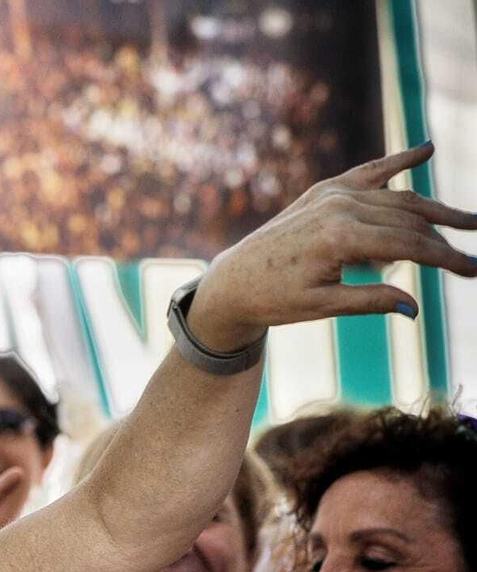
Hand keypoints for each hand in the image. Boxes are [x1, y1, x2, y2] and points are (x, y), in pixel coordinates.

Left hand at [191, 142, 476, 350]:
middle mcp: (338, 207)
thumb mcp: (322, 307)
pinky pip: (369, 172)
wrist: (232, 280)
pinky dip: (398, 161)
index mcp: (339, 238)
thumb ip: (370, 301)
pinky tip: (426, 149)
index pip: (410, 245)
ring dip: (433, 210)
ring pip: (397, 199)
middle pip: (410, 219)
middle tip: (476, 250)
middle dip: (446, 236)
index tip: (474, 270)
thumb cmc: (274, 299)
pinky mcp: (324, 190)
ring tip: (466, 222)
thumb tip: (414, 309)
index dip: (446, 258)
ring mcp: (331, 194)